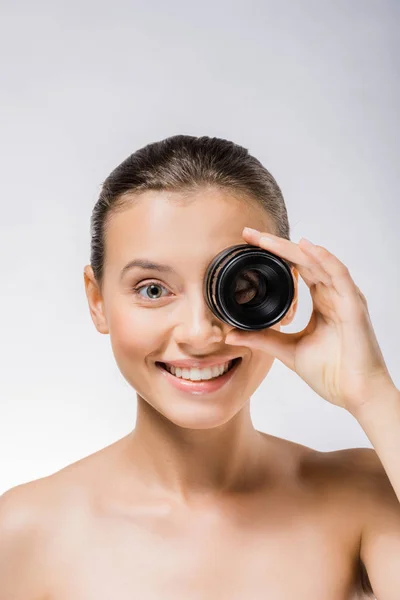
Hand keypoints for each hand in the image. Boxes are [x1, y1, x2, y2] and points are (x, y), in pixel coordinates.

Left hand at [225, 227, 394, 413]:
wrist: (356, 395)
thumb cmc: (331, 374)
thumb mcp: (288, 351)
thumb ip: (263, 339)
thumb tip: (231, 334)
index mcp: (321, 302)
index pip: (296, 270)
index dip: (274, 255)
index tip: (249, 246)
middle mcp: (333, 295)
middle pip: (304, 260)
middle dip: (276, 245)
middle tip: (249, 233)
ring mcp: (344, 297)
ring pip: (318, 262)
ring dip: (291, 248)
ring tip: (265, 238)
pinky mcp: (354, 305)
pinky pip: (338, 275)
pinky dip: (322, 259)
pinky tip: (304, 248)